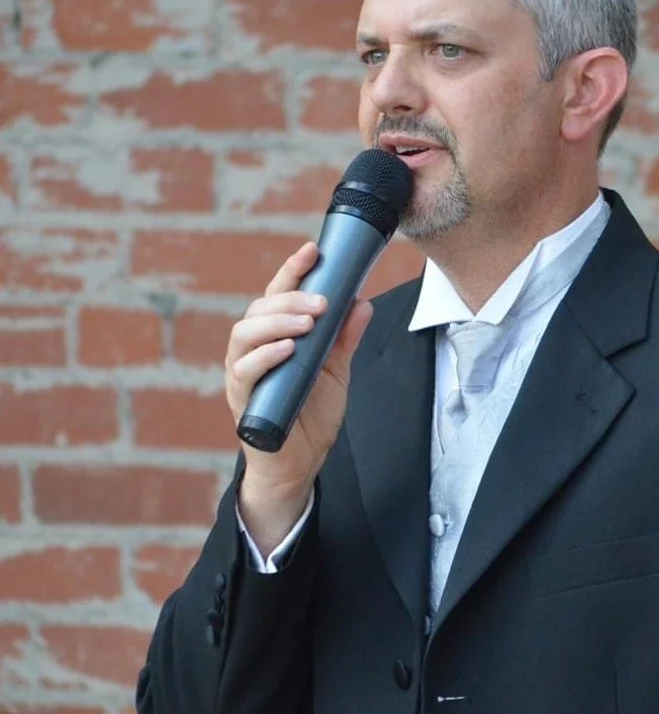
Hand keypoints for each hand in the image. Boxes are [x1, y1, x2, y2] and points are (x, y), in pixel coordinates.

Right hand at [225, 241, 371, 551]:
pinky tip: (288, 349)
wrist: (300, 463)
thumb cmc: (311, 414)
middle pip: (260, 309)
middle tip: (322, 301)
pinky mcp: (242, 398)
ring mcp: (244, 372)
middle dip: (291, 300)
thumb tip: (362, 302)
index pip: (279, 295)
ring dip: (277, 323)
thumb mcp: (336, 371)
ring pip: (246, 334)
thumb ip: (345, 338)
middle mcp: (254, 348)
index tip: (312, 250)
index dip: (293, 271)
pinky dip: (266, 356)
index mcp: (275, 335)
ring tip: (307, 322)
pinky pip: (246, 371)